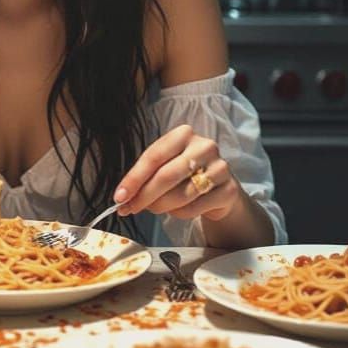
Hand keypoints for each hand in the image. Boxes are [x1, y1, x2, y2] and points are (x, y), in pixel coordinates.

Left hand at [113, 124, 240, 221]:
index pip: (153, 156)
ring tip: (153, 208)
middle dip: (143, 196)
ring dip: (160, 206)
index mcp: (183, 134)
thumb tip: (123, 197)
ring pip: (180, 195)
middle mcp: (204, 146)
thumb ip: (145, 176)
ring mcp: (220, 168)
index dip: (134, 178)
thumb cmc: (185, 173)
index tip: (119, 196)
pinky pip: (194, 208)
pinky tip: (176, 210)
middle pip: (166, 176)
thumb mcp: (165, 164)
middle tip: (129, 209)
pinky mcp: (228, 190)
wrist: (219, 186)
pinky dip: (178, 213)